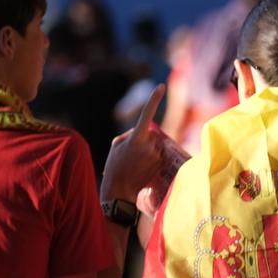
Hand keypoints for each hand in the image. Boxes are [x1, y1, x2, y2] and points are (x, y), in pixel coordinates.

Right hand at [101, 85, 176, 202]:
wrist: (120, 191)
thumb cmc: (115, 167)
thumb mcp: (116, 145)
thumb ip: (130, 134)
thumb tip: (142, 132)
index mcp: (137, 137)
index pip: (147, 113)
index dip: (154, 99)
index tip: (160, 86)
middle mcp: (151, 144)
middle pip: (154, 134)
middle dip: (147, 140)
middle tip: (134, 155)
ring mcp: (158, 155)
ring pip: (158, 146)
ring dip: (151, 151)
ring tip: (138, 164)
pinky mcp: (163, 165)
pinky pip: (161, 156)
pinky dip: (154, 159)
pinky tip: (144, 169)